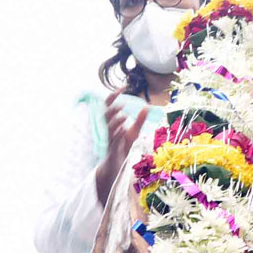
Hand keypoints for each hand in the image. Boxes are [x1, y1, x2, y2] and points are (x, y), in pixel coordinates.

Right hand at [95, 89, 148, 205]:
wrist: (115, 165)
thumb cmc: (122, 146)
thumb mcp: (133, 132)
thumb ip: (139, 120)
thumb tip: (147, 107)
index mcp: (111, 123)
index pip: (108, 106)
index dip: (113, 97)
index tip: (122, 87)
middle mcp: (108, 130)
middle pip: (105, 116)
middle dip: (112, 109)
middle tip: (122, 103)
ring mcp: (109, 140)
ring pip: (108, 129)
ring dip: (115, 122)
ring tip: (124, 116)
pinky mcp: (112, 150)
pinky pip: (113, 142)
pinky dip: (117, 135)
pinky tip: (123, 130)